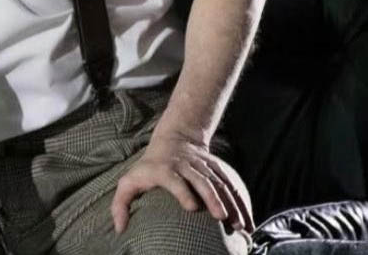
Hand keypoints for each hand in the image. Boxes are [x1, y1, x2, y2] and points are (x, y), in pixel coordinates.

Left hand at [110, 129, 253, 234]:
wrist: (175, 138)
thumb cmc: (149, 167)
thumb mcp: (129, 180)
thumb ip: (121, 204)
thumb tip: (119, 229)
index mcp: (165, 170)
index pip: (174, 179)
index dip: (182, 190)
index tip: (191, 206)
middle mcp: (186, 167)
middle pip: (201, 180)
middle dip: (212, 197)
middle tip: (222, 217)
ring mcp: (203, 166)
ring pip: (220, 182)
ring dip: (231, 202)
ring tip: (240, 223)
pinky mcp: (216, 168)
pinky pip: (231, 184)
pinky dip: (241, 200)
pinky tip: (248, 218)